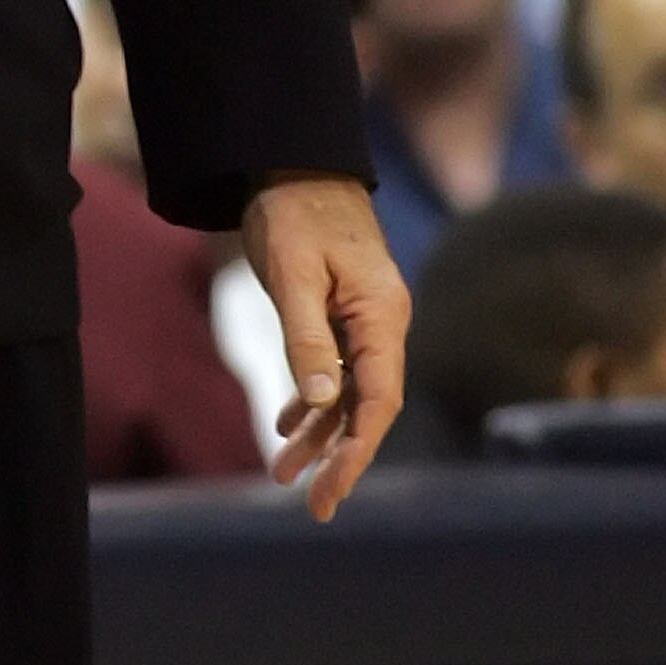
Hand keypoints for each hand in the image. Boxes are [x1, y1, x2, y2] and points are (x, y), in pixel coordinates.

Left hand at [241, 174, 407, 520]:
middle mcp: (382, 321)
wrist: (293, 160)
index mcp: (382, 314)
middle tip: (314, 505)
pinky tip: (289, 422)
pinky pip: (337, 367)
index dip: (359, 449)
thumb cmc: (294, 210)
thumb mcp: (292, 272)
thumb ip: (307, 336)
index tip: (333, 489)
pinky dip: (314, 398)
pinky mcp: (345, 311)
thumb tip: (322, 400)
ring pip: (349, 391)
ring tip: (283, 474)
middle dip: (341, 456)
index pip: (379, 398)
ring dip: (320, 432)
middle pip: (369, 404)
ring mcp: (366, 317)